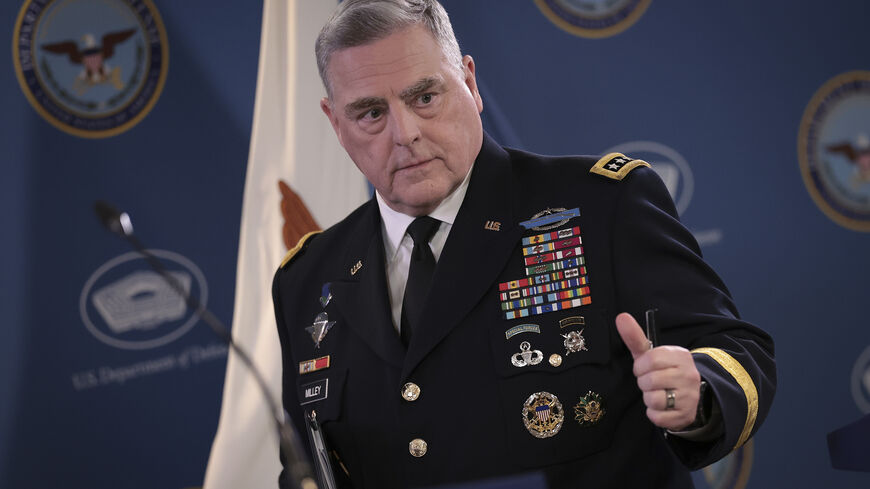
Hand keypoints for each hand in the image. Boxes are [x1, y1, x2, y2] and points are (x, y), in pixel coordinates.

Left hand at [615, 312, 700, 430]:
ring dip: (648, 398)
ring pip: (653, 399)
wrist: (688, 394)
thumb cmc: (663, 371)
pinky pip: (657, 416)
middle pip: (649, 380)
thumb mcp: (650, 354)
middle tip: (650, 382)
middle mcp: (689, 375)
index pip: (651, 359)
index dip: (640, 366)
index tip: (643, 368)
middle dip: (643, 383)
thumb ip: (635, 337)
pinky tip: (661, 407)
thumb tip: (621, 317)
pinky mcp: (686, 415)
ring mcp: (690, 396)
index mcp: (680, 356)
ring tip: (656, 393)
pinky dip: (654, 413)